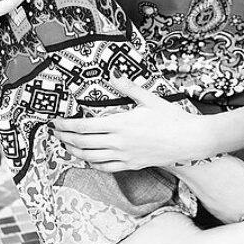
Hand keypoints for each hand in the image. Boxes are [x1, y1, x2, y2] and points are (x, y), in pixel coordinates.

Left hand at [50, 76, 211, 170]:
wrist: (188, 140)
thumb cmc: (171, 118)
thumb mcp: (150, 98)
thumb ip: (129, 88)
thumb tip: (114, 76)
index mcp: (120, 124)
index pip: (84, 127)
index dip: (67, 125)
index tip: (57, 122)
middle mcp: (118, 143)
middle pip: (83, 143)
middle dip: (65, 138)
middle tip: (56, 133)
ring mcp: (124, 156)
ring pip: (91, 157)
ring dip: (75, 151)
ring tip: (66, 145)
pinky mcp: (131, 165)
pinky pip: (105, 167)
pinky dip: (92, 163)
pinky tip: (89, 158)